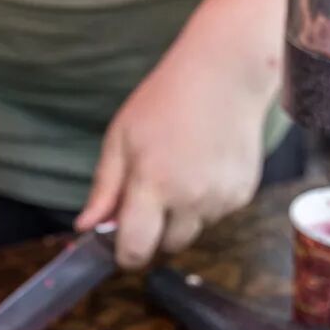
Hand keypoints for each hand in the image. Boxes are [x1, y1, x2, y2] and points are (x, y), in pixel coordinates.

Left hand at [75, 49, 265, 268]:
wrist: (225, 75)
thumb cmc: (165, 101)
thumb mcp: (121, 139)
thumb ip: (104, 188)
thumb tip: (86, 227)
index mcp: (154, 185)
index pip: (136, 250)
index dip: (125, 255)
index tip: (120, 245)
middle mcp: (191, 199)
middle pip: (166, 247)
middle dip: (154, 234)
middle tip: (150, 198)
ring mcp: (220, 199)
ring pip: (192, 232)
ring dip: (180, 219)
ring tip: (179, 175)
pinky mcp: (242, 195)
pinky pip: (215, 216)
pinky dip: (205, 204)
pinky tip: (202, 169)